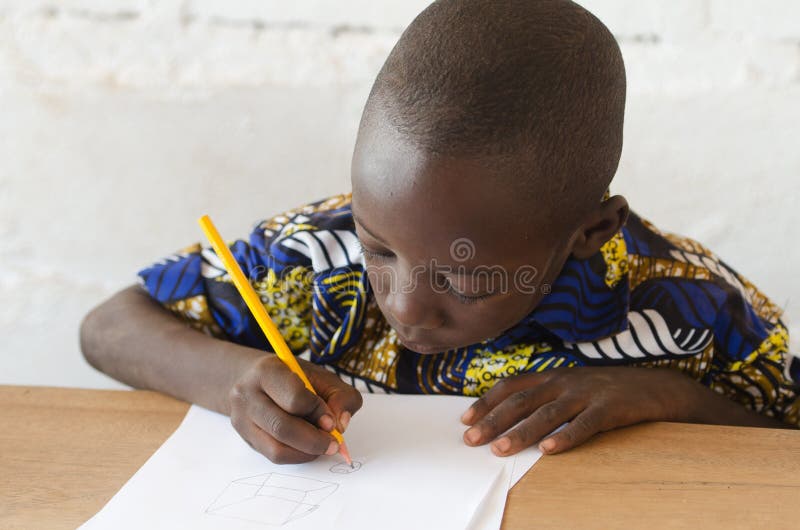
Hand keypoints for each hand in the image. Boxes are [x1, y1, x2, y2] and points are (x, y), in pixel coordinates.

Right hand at [229, 355, 362, 463]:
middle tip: (334, 443)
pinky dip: (296, 456)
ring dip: (306, 452)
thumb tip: (341, 424)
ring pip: (276, 448)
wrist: (256, 380)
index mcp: (267, 371)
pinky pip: (273, 456)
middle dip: (314, 440)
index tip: (332, 421)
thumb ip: (341, 396)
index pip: (294, 398)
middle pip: (282, 427)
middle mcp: (247, 394)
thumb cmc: (294, 378)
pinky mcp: (245, 438)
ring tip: (323, 446)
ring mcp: (242, 418)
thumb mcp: (323, 376)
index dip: (318, 412)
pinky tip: (308, 448)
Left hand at [460, 367, 690, 455]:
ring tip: (500, 449)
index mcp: (553, 376)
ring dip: (521, 432)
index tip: (465, 420)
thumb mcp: (573, 389)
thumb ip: (546, 399)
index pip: (512, 386)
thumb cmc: (609, 393)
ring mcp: (587, 393)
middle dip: (494, 421)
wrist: (659, 388)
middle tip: (471, 440)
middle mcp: (565, 381)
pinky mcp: (611, 407)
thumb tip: (511, 419)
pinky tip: (549, 450)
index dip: (487, 402)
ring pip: (547, 413)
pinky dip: (566, 437)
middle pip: (522, 401)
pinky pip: (585, 424)